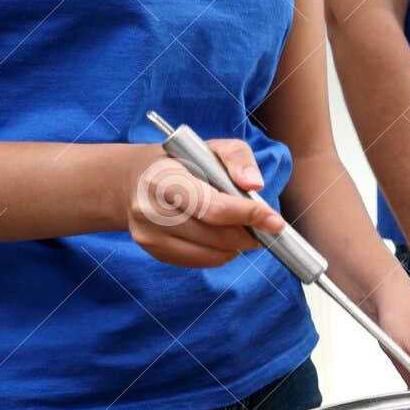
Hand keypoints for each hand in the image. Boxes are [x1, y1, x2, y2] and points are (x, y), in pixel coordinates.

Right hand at [125, 140, 283, 268]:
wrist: (134, 179)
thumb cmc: (182, 162)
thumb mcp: (211, 147)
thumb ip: (238, 158)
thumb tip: (255, 185)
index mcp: (164, 178)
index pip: (214, 207)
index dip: (249, 216)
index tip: (275, 221)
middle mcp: (151, 208)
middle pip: (215, 236)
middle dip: (248, 234)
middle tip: (264, 228)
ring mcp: (148, 233)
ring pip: (211, 253)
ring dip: (237, 246)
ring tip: (244, 231)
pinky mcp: (153, 250)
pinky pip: (200, 262)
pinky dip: (220, 254)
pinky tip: (223, 239)